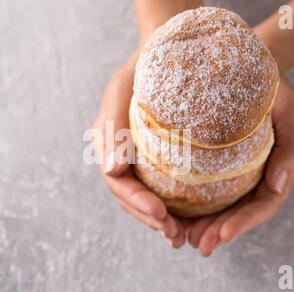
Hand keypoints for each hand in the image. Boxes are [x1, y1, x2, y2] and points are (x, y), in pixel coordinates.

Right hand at [92, 52, 188, 247]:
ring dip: (159, 221)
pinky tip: (186, 219)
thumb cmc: (141, 68)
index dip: (137, 202)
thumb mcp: (121, 90)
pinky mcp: (154, 159)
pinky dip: (171, 208)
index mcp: (107, 143)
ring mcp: (136, 159)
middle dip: (150, 219)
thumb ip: (112, 127)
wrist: (163, 52)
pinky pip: (159, 188)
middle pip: (130, 198)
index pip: (118, 182)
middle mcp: (119, 156)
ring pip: (144, 199)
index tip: (161, 213)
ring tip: (180, 237)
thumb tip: (111, 171)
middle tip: (174, 236)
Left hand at [188, 76, 293, 256]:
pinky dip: (188, 207)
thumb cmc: (268, 87)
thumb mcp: (289, 109)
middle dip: (218, 232)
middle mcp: (253, 175)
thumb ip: (290, 147)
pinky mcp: (211, 165)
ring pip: (218, 207)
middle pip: (238, 213)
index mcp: (275, 167)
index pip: (264, 203)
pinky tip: (172, 216)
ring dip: (201, 227)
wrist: (241, 67)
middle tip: (198, 245)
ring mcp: (232, 172)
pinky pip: (200, 190)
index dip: (244, 222)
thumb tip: (278, 185)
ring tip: (182, 238)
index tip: (223, 234)